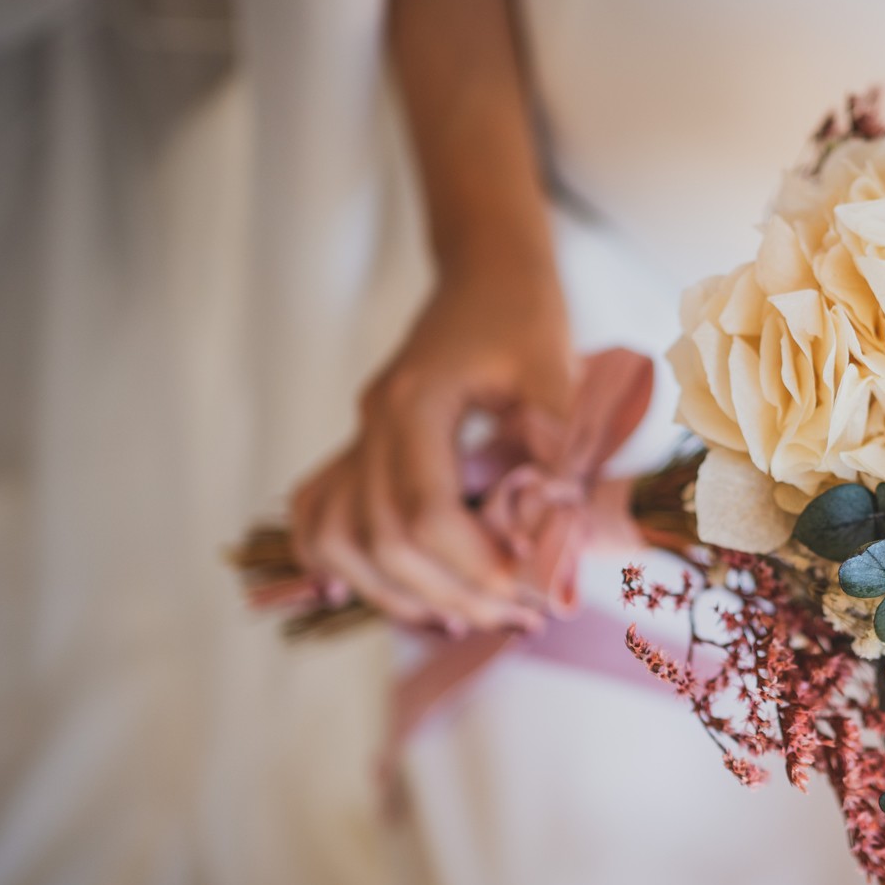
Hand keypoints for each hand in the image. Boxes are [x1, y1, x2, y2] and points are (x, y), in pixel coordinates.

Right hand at [290, 256, 574, 632]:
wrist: (484, 267)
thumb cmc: (522, 310)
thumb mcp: (553, 363)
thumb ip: (556, 437)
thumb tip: (560, 517)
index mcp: (416, 402)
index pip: (422, 508)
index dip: (469, 562)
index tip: (523, 591)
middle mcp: (373, 423)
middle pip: (380, 537)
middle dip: (446, 591)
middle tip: (513, 615)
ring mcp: (360, 436)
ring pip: (340, 539)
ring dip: (396, 592)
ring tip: (463, 616)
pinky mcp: (363, 448)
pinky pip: (324, 516)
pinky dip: (346, 564)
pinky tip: (395, 594)